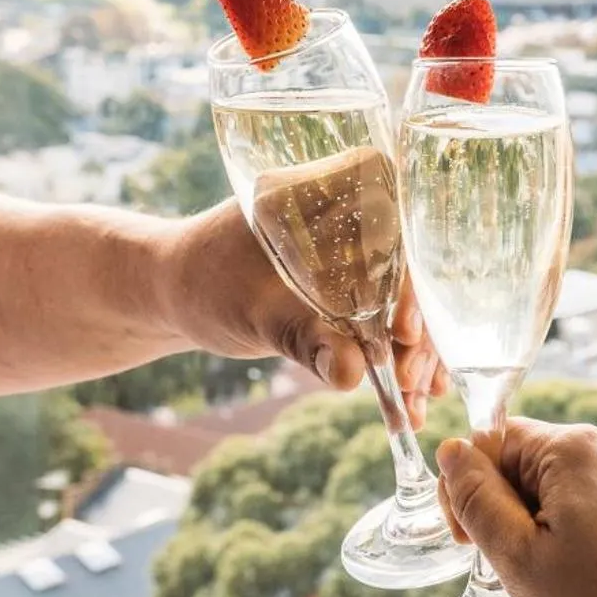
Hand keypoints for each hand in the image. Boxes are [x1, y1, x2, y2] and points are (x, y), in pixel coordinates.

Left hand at [157, 198, 448, 424]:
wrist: (177, 292)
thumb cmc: (202, 285)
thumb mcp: (250, 312)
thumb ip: (301, 339)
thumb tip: (352, 374)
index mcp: (326, 193)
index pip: (395, 225)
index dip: (412, 277)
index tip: (405, 329)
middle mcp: (353, 214)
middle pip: (411, 270)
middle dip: (419, 330)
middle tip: (413, 381)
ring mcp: (359, 252)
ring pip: (407, 301)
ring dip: (417, 352)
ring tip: (418, 404)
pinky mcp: (357, 286)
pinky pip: (389, 319)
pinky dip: (400, 357)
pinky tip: (412, 402)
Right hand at [434, 418, 596, 596]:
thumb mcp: (518, 559)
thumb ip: (477, 499)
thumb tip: (452, 450)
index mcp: (573, 449)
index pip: (493, 441)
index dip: (468, 490)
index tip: (471, 545)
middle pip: (527, 464)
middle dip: (506, 513)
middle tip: (516, 573)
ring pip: (559, 492)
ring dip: (539, 532)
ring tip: (556, 586)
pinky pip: (595, 511)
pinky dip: (576, 542)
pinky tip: (588, 588)